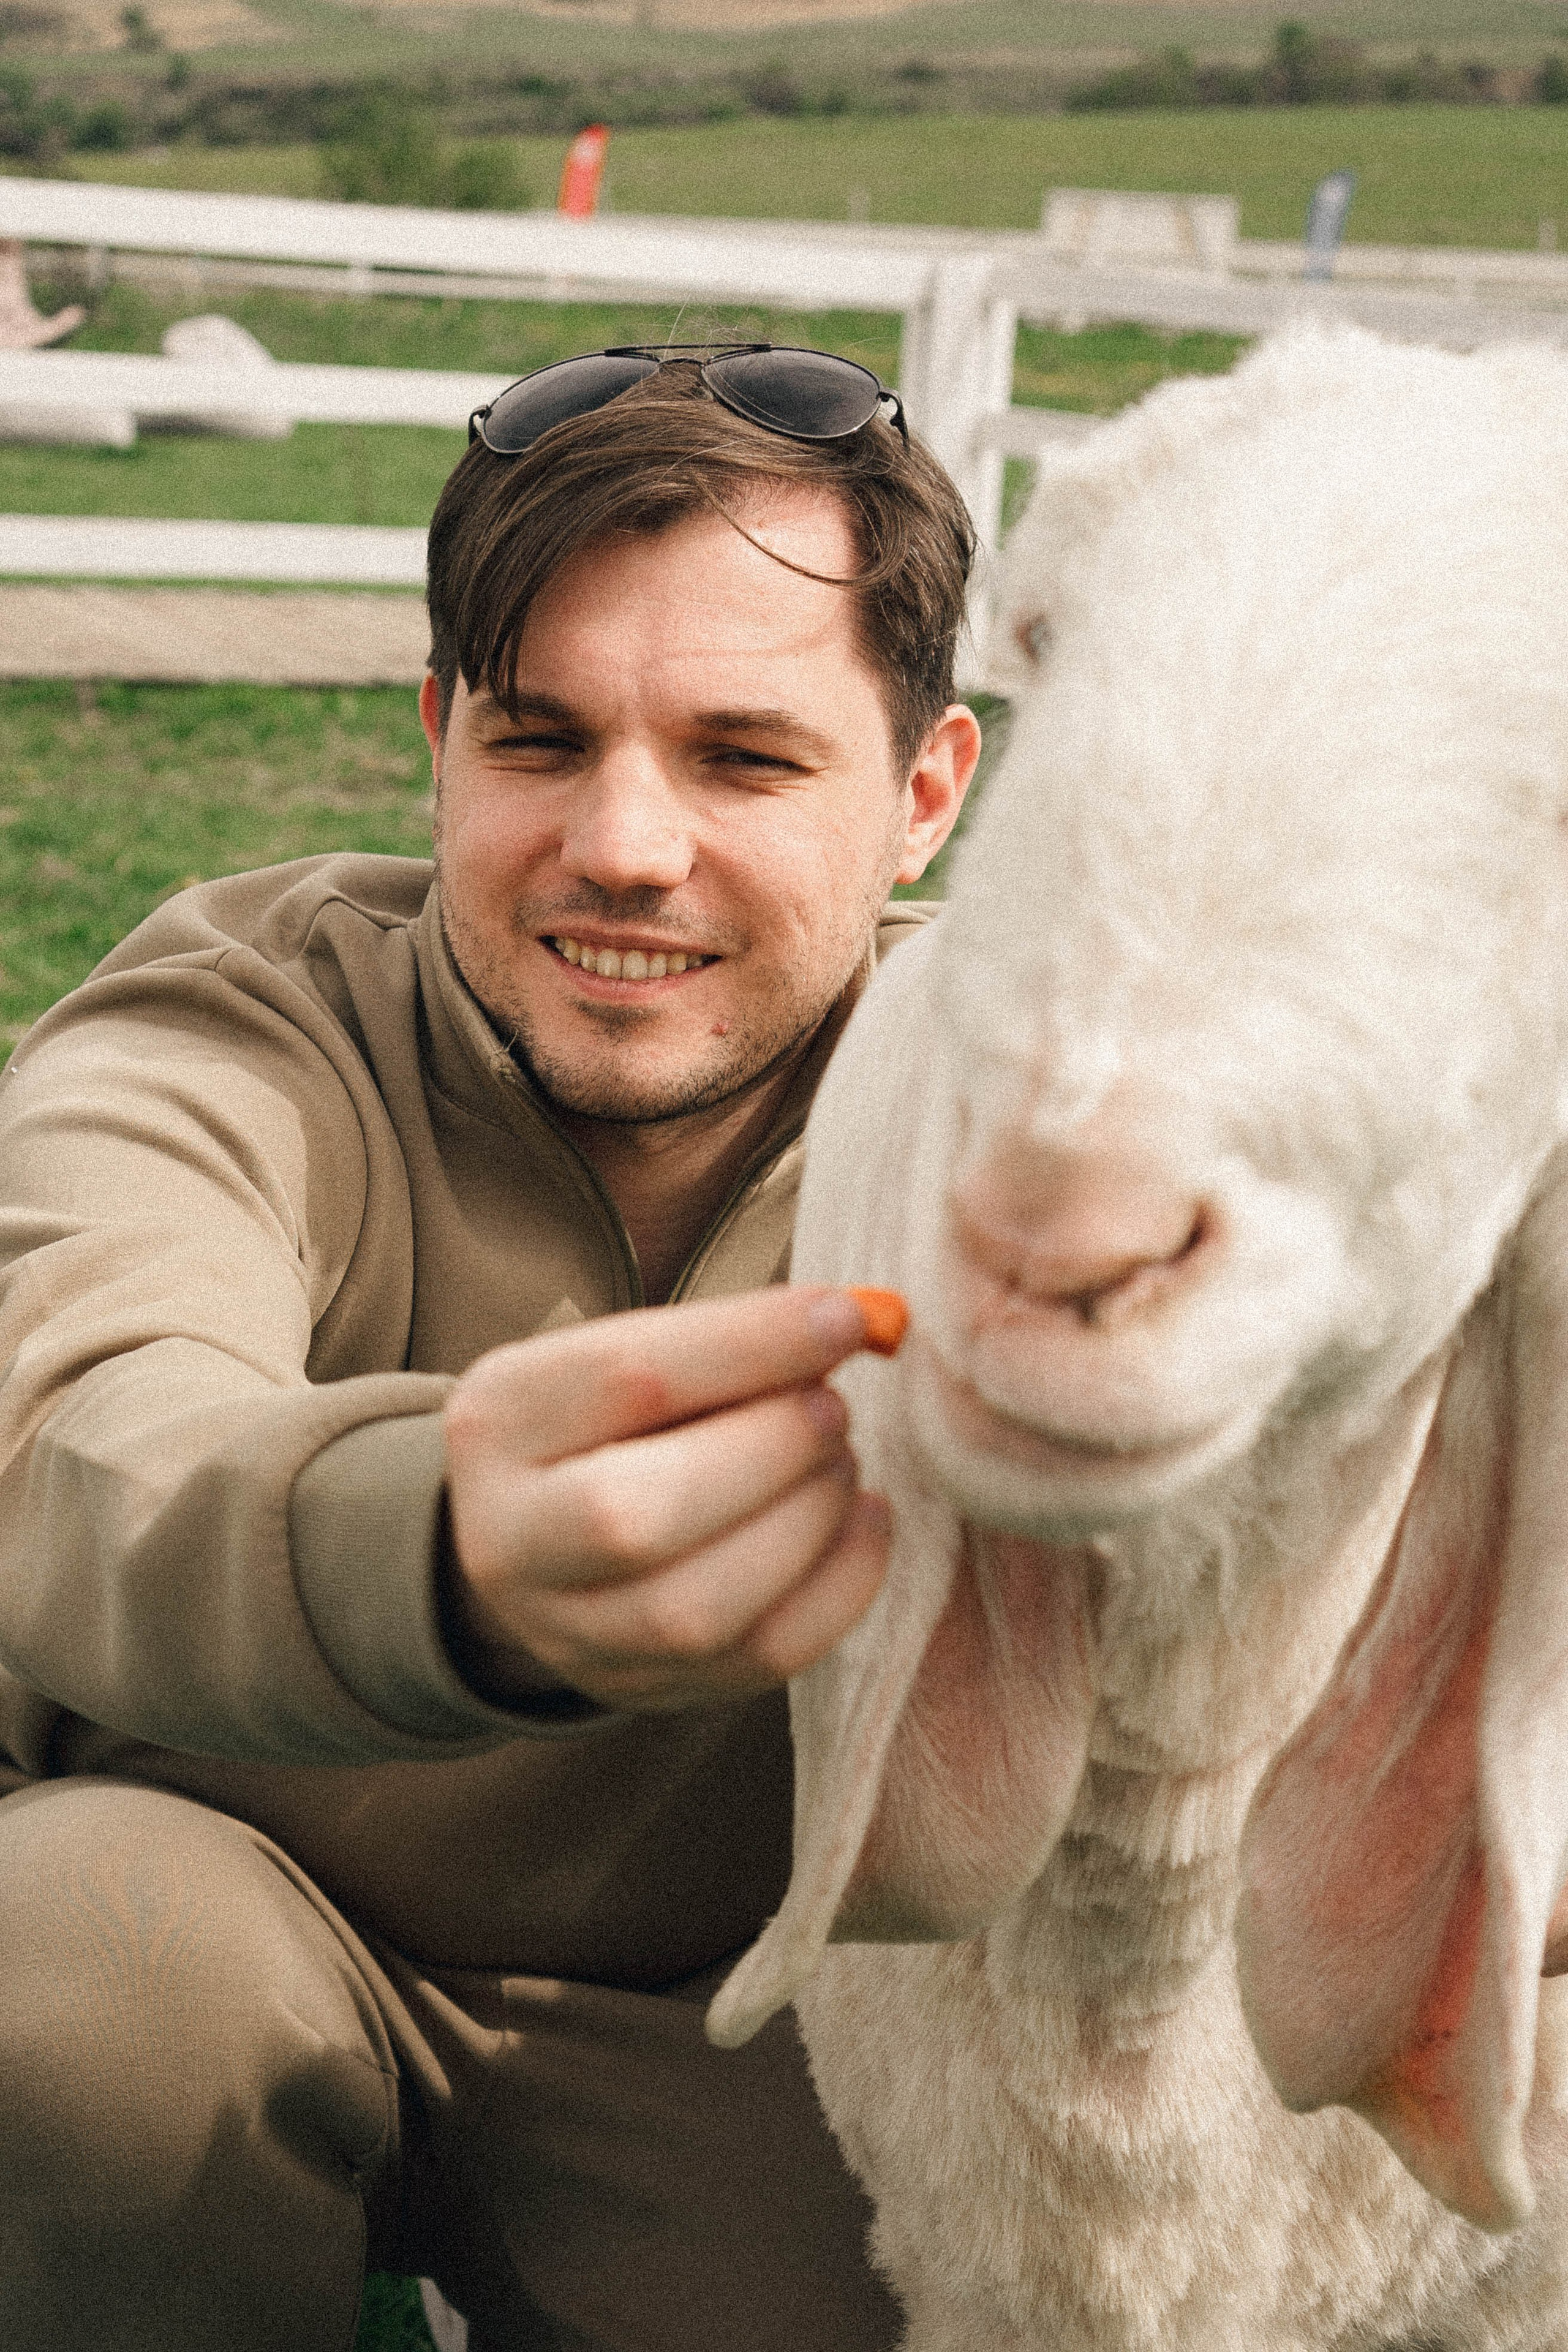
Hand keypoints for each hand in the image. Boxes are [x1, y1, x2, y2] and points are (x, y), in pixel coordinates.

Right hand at [441, 1286, 895, 1712]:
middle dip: (769, 1452)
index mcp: (498, 1422)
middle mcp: (510, 1542)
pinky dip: (840, 1584)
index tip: (843, 1318)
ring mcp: (570, 1635)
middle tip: (831, 1408)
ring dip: (807, 1520)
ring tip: (839, 1463)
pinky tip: (863, 1520)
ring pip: (698, 1609)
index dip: (749, 1346)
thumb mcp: (629, 1356)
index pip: (624, 1379)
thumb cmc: (612, 1424)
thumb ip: (723, 1344)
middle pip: (637, 1517)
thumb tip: (846, 1327)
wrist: (548, 1537)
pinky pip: (760, 1658)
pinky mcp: (643, 1689)